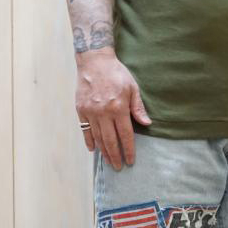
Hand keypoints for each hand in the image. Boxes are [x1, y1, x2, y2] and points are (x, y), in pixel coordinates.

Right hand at [75, 47, 151, 168]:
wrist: (94, 61)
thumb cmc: (116, 73)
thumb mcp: (132, 88)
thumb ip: (138, 107)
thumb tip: (146, 124)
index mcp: (118, 108)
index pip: (125, 135)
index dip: (128, 149)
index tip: (130, 160)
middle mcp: (103, 112)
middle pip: (110, 140)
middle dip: (115, 156)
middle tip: (119, 167)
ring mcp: (90, 112)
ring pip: (97, 137)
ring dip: (103, 151)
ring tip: (109, 161)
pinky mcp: (80, 110)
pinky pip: (85, 130)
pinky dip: (89, 141)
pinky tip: (93, 149)